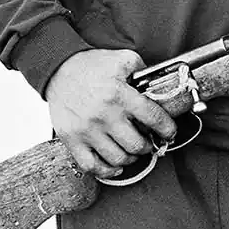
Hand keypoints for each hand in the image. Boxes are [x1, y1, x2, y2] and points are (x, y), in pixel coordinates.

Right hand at [45, 48, 177, 179]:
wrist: (59, 69)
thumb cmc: (91, 65)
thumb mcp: (122, 58)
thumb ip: (143, 70)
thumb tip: (158, 84)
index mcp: (119, 94)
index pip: (152, 117)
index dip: (167, 128)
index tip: (170, 133)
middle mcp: (104, 115)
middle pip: (136, 144)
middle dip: (148, 145)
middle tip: (150, 142)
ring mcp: (87, 130)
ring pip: (117, 158)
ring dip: (131, 158)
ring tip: (134, 151)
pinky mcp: (72, 140)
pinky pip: (91, 166)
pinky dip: (107, 170)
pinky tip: (115, 165)